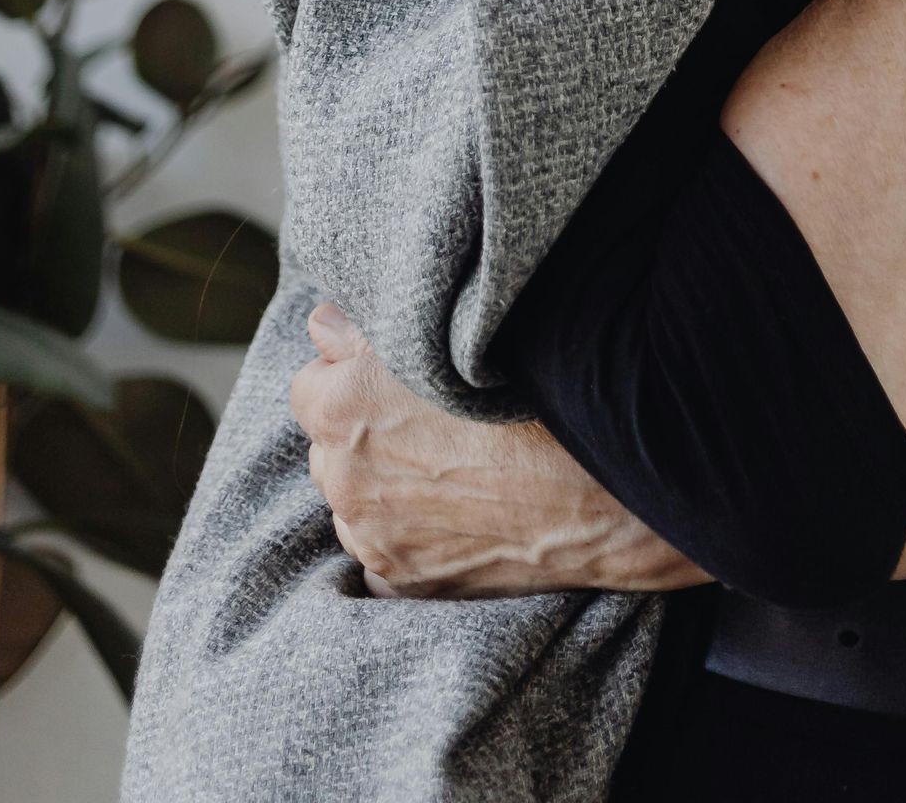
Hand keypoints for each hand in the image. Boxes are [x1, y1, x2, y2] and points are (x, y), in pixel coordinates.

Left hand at [289, 305, 712, 597]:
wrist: (597, 492)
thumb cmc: (531, 400)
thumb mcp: (449, 339)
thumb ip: (366, 332)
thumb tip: (323, 325)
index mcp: (343, 408)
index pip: (308, 384)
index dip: (349, 374)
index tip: (390, 376)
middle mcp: (343, 477)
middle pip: (329, 445)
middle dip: (363, 432)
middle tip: (428, 419)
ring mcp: (372, 536)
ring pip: (353, 501)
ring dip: (381, 485)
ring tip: (449, 466)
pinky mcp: (402, 580)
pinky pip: (380, 555)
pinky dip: (404, 536)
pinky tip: (452, 514)